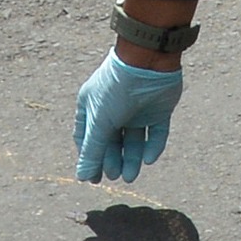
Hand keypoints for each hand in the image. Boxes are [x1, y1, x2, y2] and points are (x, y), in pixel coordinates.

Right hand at [74, 50, 182, 183]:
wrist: (148, 62)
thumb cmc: (116, 89)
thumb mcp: (100, 123)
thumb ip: (92, 151)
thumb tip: (82, 177)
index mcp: (93, 105)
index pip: (87, 137)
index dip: (90, 157)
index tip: (94, 178)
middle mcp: (114, 108)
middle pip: (112, 141)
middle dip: (112, 160)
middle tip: (115, 176)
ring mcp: (137, 109)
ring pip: (134, 140)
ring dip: (131, 159)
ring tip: (130, 176)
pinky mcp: (158, 109)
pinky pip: (156, 133)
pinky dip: (153, 146)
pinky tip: (149, 159)